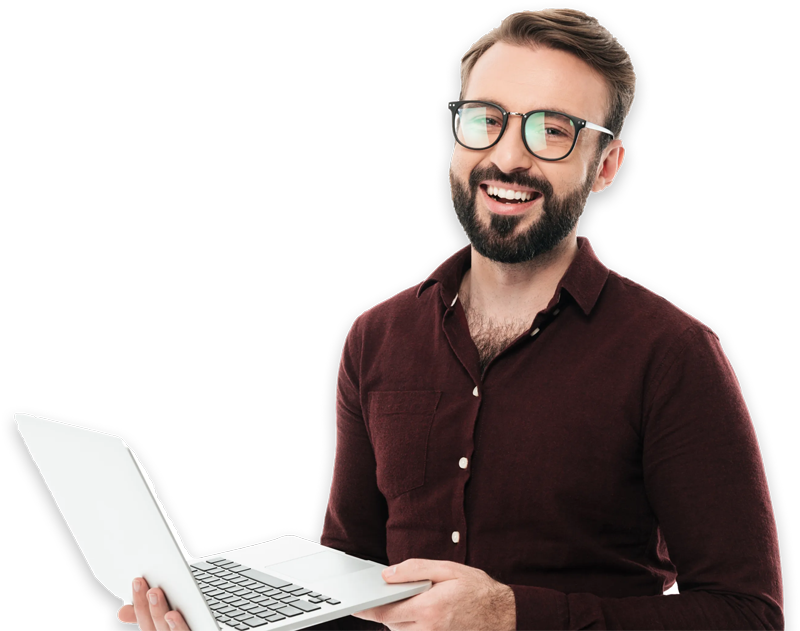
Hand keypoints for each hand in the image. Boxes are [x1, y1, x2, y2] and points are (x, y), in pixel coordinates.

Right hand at [117, 578, 190, 630]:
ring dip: (157, 612)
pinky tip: (172, 615)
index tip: (137, 580)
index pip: (144, 621)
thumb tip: (123, 611)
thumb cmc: (188, 628)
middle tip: (142, 582)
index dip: (138, 603)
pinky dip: (177, 627)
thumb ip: (148, 614)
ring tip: (155, 593)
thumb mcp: (167, 621)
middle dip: (145, 605)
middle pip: (151, 627)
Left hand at [352, 559, 515, 630]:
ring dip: (403, 620)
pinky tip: (428, 617)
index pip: (385, 612)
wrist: (505, 616)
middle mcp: (429, 630)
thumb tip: (387, 575)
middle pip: (391, 624)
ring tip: (422, 605)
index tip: (356, 604)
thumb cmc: (478, 590)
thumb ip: (414, 570)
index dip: (367, 608)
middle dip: (390, 610)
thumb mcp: (447, 569)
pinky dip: (414, 629)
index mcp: (428, 608)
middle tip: (402, 596)